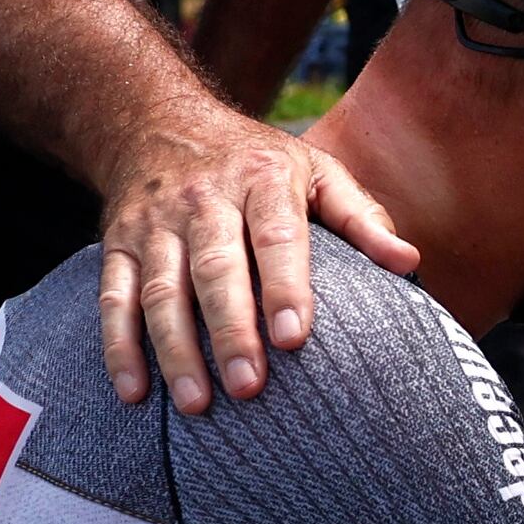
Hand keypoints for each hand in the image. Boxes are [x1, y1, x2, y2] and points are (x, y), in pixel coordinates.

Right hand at [93, 102, 416, 412]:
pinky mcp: (117, 244)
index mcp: (262, 179)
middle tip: (250, 387)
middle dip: (231, 330)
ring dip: (175, 350)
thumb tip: (409, 262)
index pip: (275, 235)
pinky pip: (114, 299)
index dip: (285, 286)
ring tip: (198, 404)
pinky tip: (135, 393)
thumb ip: (360, 217)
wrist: (156, 119)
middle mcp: (204, 200)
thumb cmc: (254, 159)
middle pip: (214, 269)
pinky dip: (120, 348)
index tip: (295, 337)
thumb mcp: (314, 169)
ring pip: (161, 290)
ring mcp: (154, 224)